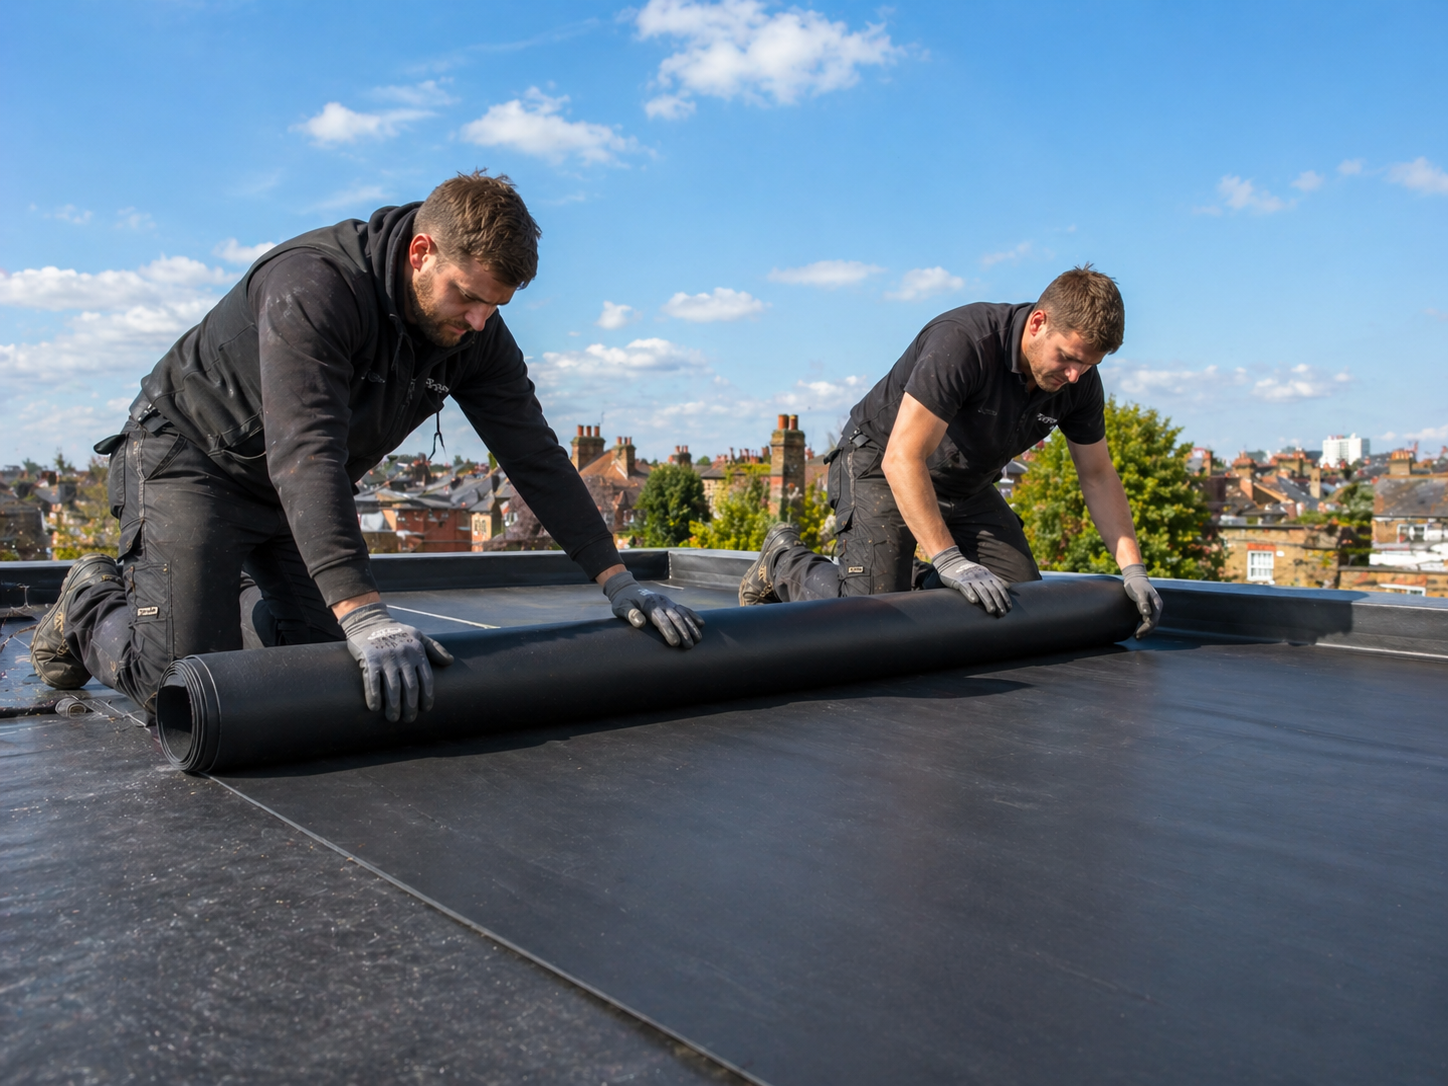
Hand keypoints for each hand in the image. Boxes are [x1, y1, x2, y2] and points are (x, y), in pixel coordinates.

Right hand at [339, 602, 454, 721]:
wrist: (370, 620)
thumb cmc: (397, 631)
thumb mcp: (418, 635)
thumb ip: (435, 649)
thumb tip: (450, 662)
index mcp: (417, 652)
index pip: (427, 679)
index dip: (427, 696)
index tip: (426, 709)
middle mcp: (403, 656)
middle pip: (410, 687)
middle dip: (411, 706)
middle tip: (410, 719)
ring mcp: (386, 658)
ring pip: (393, 687)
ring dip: (394, 706)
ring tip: (394, 718)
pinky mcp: (370, 659)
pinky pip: (372, 681)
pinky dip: (374, 696)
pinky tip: (375, 708)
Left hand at [602, 571, 704, 649]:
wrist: (627, 588)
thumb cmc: (623, 601)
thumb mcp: (621, 607)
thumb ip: (630, 614)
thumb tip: (640, 623)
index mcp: (650, 605)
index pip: (662, 620)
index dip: (669, 631)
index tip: (675, 643)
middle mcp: (662, 603)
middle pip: (676, 618)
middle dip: (684, 632)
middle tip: (689, 646)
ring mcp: (668, 602)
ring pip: (683, 614)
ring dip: (691, 626)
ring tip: (698, 639)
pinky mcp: (671, 603)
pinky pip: (684, 609)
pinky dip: (693, 616)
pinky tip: (701, 624)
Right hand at [931, 546, 1011, 615]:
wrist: (951, 561)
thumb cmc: (969, 570)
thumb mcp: (984, 572)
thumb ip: (996, 579)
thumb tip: (1008, 587)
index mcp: (988, 575)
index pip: (1000, 587)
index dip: (1005, 598)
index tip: (1009, 608)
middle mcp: (981, 576)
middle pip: (992, 590)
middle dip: (999, 603)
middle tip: (1002, 614)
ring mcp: (970, 578)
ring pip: (981, 590)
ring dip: (988, 601)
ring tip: (992, 611)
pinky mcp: (959, 581)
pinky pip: (966, 587)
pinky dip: (971, 594)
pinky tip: (974, 601)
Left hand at [1120, 563, 1162, 637]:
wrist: (1135, 578)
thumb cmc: (1137, 585)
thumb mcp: (1139, 592)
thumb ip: (1143, 602)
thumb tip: (1147, 613)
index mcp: (1157, 604)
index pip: (1154, 620)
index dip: (1146, 628)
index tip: (1138, 633)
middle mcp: (1156, 607)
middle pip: (1154, 623)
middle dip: (1146, 631)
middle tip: (1136, 637)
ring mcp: (1152, 608)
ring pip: (1151, 622)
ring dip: (1145, 630)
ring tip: (1137, 637)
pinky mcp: (1147, 609)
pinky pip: (1147, 620)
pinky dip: (1144, 626)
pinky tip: (1137, 630)